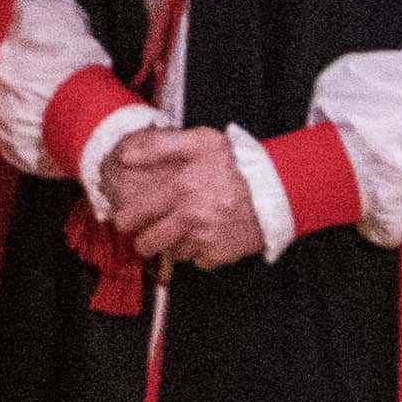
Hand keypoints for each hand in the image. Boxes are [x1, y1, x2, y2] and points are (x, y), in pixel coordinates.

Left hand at [94, 126, 267, 271]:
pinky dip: (200, 252)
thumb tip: (125, 156)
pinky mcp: (220, 253)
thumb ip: (159, 146)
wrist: (277, 188)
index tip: (124, 220)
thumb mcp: (200, 141)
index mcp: (181, 189)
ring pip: (173, 253)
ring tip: (184, 229)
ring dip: (174, 245)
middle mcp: (191, 217)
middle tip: (148, 234)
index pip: (135, 215)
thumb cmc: (237, 163)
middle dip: (144, 241)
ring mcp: (206, 239)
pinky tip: (207, 235)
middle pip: (149, 244)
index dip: (125, 220)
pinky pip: (198, 260)